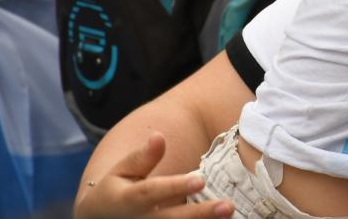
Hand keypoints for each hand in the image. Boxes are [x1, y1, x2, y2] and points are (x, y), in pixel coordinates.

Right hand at [75, 132, 233, 218]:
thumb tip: (158, 136)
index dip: (176, 187)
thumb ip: (143, 157)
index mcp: (127, 200)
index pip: (153, 192)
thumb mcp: (122, 171)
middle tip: (227, 205)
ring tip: (230, 214)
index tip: (200, 180)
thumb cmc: (117, 190)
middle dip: (200, 213)